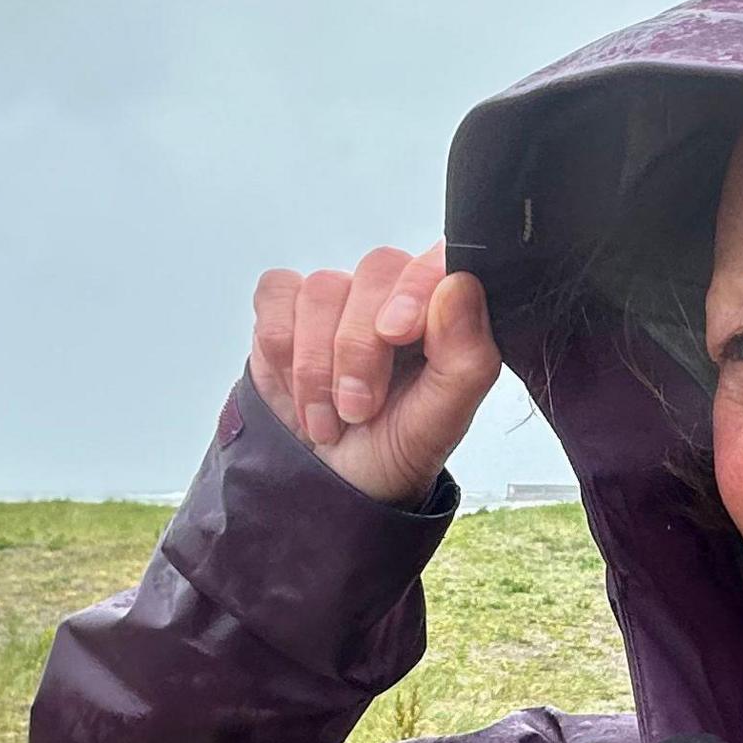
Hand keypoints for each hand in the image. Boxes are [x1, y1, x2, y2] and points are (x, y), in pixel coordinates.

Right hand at [250, 241, 500, 506]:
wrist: (335, 480)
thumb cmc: (397, 444)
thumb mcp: (444, 420)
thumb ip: (466, 356)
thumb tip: (458, 286)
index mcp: (442, 309)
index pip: (435, 262)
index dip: (412, 289)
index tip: (397, 334)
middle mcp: (390, 292)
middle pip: (374, 271)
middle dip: (359, 349)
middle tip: (359, 408)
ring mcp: (337, 296)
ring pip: (321, 291)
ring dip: (317, 367)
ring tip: (329, 420)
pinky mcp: (285, 306)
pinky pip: (276, 295)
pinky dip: (282, 351)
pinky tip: (298, 391)